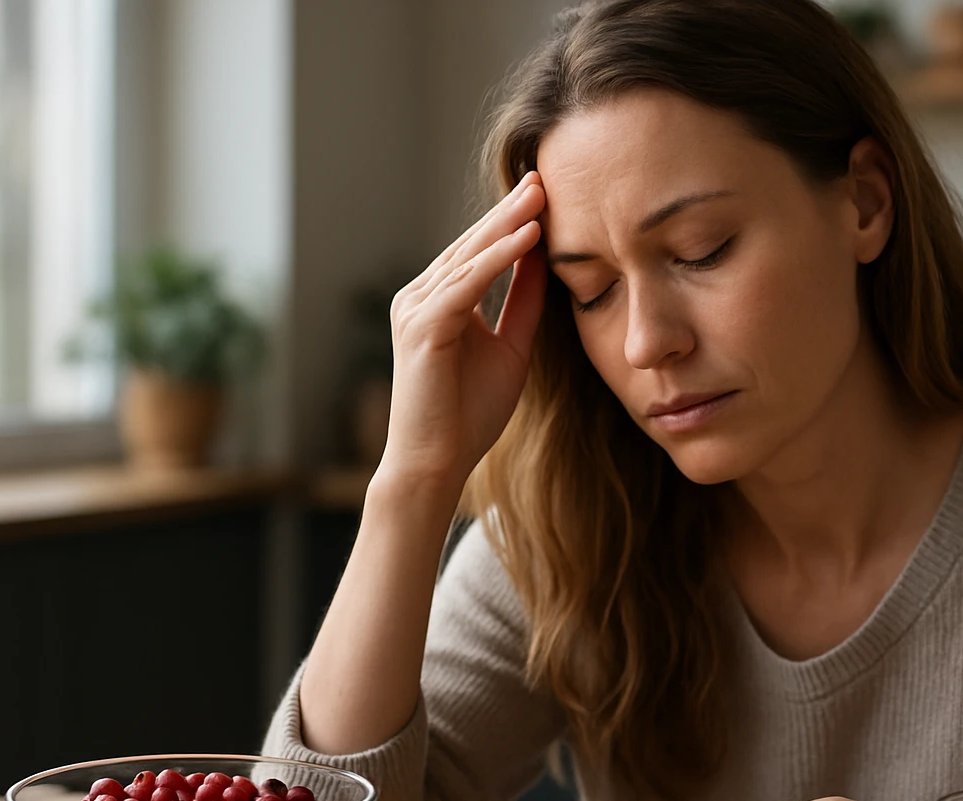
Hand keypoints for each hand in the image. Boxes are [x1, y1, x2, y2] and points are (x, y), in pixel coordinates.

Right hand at [378, 171, 547, 487]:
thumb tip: (546, 261)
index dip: (512, 221)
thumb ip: (523, 305)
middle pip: (472, 243)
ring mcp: (416, 309)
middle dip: (510, 209)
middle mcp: (419, 297)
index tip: (546, 192)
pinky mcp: (423, 327)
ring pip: (469, 255)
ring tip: (542, 193)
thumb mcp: (510, 349)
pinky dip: (499, 257)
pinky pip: (467, 282)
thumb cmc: (470, 415)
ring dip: (508, 223)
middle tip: (544, 174)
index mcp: (437, 301)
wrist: (437, 463)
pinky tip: (529, 236)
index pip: (478, 250)